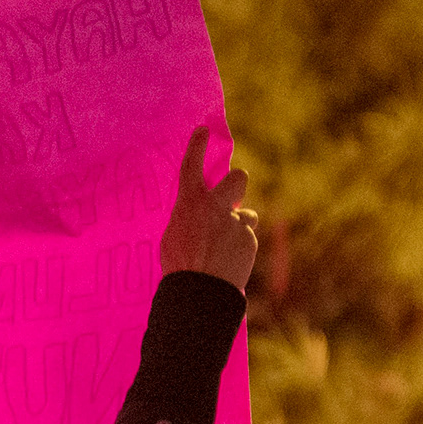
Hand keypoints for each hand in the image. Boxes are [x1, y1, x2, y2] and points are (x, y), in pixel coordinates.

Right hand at [159, 129, 258, 291]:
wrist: (198, 293)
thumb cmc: (180, 268)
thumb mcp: (174, 237)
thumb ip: (189, 220)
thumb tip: (199, 219)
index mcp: (189, 204)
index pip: (192, 166)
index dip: (197, 145)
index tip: (204, 130)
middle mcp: (214, 207)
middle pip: (238, 178)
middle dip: (236, 183)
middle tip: (232, 196)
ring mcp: (234, 222)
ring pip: (246, 216)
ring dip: (238, 227)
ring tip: (224, 249)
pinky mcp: (248, 239)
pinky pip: (246, 239)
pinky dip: (239, 250)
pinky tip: (228, 264)